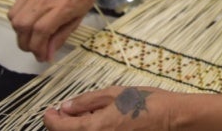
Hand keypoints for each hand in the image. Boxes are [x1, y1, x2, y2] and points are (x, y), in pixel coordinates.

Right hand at [8, 0, 97, 61]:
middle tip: (36, 49)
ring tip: (32, 38)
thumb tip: (47, 57)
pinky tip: (27, 26)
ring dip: (20, 35)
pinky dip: (16, 23)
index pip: (41, 31)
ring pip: (15, 20)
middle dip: (27, 44)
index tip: (42, 57)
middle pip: (24, 26)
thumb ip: (60, 38)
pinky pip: (13, 11)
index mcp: (61, 9)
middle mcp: (45, 1)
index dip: (38, 48)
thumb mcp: (76, 21)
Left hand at [43, 86, 169, 130]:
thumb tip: (66, 107)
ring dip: (78, 128)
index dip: (50, 118)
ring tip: (85, 115)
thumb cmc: (146, 103)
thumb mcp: (114, 94)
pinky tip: (99, 122)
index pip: (59, 128)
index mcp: (94, 128)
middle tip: (66, 111)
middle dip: (63, 124)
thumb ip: (86, 101)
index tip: (49, 110)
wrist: (171, 118)